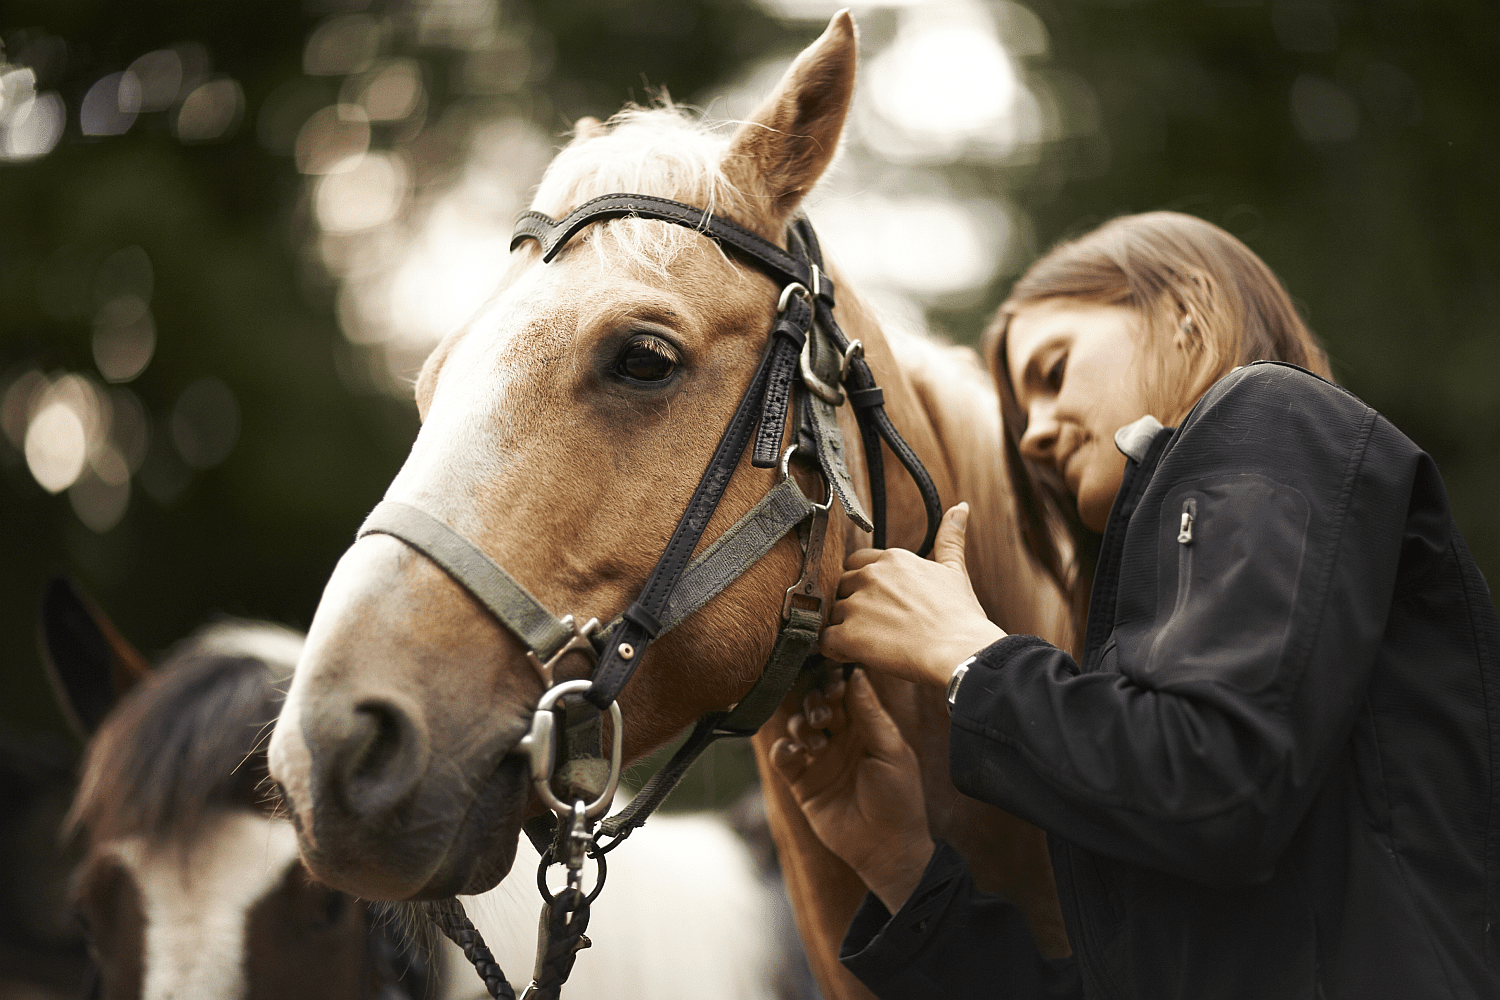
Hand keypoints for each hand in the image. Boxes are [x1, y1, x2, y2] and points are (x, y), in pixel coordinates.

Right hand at [771, 669, 933, 911]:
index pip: (844, 692)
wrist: (886, 848)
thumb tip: (857, 673)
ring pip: (797, 725)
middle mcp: (839, 738)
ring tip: (815, 740)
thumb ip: (870, 714)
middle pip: (816, 703)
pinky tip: (795, 754)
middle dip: (815, 700)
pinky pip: (782, 757)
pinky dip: (783, 750)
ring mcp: (819, 758)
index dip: (836, 682)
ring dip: (801, 724)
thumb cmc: (899, 797)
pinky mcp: (802, 782)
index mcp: (864, 726)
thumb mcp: (891, 751)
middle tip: (824, 714)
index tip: (835, 679)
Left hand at [821, 503, 1005, 687]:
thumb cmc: (959, 617)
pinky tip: (856, 654)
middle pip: (842, 588)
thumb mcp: (955, 570)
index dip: (866, 587)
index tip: (881, 603)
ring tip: (872, 643)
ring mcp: (857, 604)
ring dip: (846, 629)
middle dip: (854, 605)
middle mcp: (870, 576)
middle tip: (877, 625)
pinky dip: (836, 650)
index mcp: (891, 559)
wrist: (961, 651)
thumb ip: (950, 537)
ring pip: (834, 614)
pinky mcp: (849, 634)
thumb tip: (960, 507)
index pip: (858, 564)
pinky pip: (825, 640)